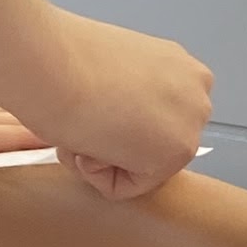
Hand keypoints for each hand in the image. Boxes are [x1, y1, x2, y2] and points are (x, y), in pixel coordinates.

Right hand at [30, 11, 213, 200]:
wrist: (49, 62)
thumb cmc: (63, 59)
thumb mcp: (115, 73)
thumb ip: (133, 99)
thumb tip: (124, 126)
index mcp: (183, 69)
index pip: (154, 124)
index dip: (114, 123)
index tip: (95, 104)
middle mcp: (197, 93)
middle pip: (150, 148)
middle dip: (112, 144)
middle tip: (87, 117)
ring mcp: (191, 124)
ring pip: (139, 169)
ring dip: (103, 158)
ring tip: (85, 125)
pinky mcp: (175, 153)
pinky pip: (126, 187)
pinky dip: (97, 174)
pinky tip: (87, 139)